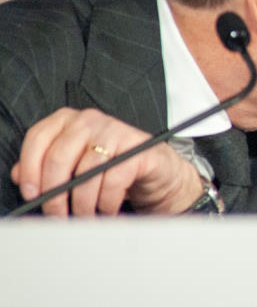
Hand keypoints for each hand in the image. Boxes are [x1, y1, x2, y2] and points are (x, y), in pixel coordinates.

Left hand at [9, 108, 202, 215]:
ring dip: (82, 204)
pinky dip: (107, 203)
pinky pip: (113, 181)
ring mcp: (115, 131)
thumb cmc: (111, 168)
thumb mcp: (74, 166)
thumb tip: (20, 177)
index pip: (38, 138)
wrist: (156, 171)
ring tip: (84, 216)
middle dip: (54, 195)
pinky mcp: (137, 148)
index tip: (31, 194)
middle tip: (57, 215)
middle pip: (59, 158)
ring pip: (86, 174)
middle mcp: (90, 120)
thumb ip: (45, 167)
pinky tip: (106, 209)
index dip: (30, 169)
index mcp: (69, 120)